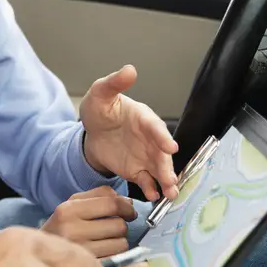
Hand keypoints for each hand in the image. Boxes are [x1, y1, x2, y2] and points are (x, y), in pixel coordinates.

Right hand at [41, 186, 137, 257]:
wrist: (41, 257)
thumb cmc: (62, 228)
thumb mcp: (73, 204)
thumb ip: (100, 195)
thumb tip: (129, 202)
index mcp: (68, 210)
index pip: (111, 203)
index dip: (126, 207)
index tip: (129, 212)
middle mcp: (71, 230)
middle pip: (119, 225)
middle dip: (120, 227)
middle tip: (111, 230)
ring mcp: (79, 253)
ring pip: (121, 244)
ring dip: (119, 243)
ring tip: (106, 243)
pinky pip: (118, 260)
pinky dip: (116, 257)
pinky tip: (105, 254)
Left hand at [80, 64, 179, 200]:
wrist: (93, 131)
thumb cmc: (101, 109)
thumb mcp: (101, 93)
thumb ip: (114, 83)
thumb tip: (129, 69)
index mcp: (143, 118)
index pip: (155, 127)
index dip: (163, 137)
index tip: (170, 147)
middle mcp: (150, 139)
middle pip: (162, 154)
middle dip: (168, 167)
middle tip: (172, 180)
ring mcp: (146, 156)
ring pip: (159, 170)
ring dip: (166, 182)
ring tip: (170, 194)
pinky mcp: (138, 170)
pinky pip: (147, 181)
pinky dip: (151, 189)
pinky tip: (153, 196)